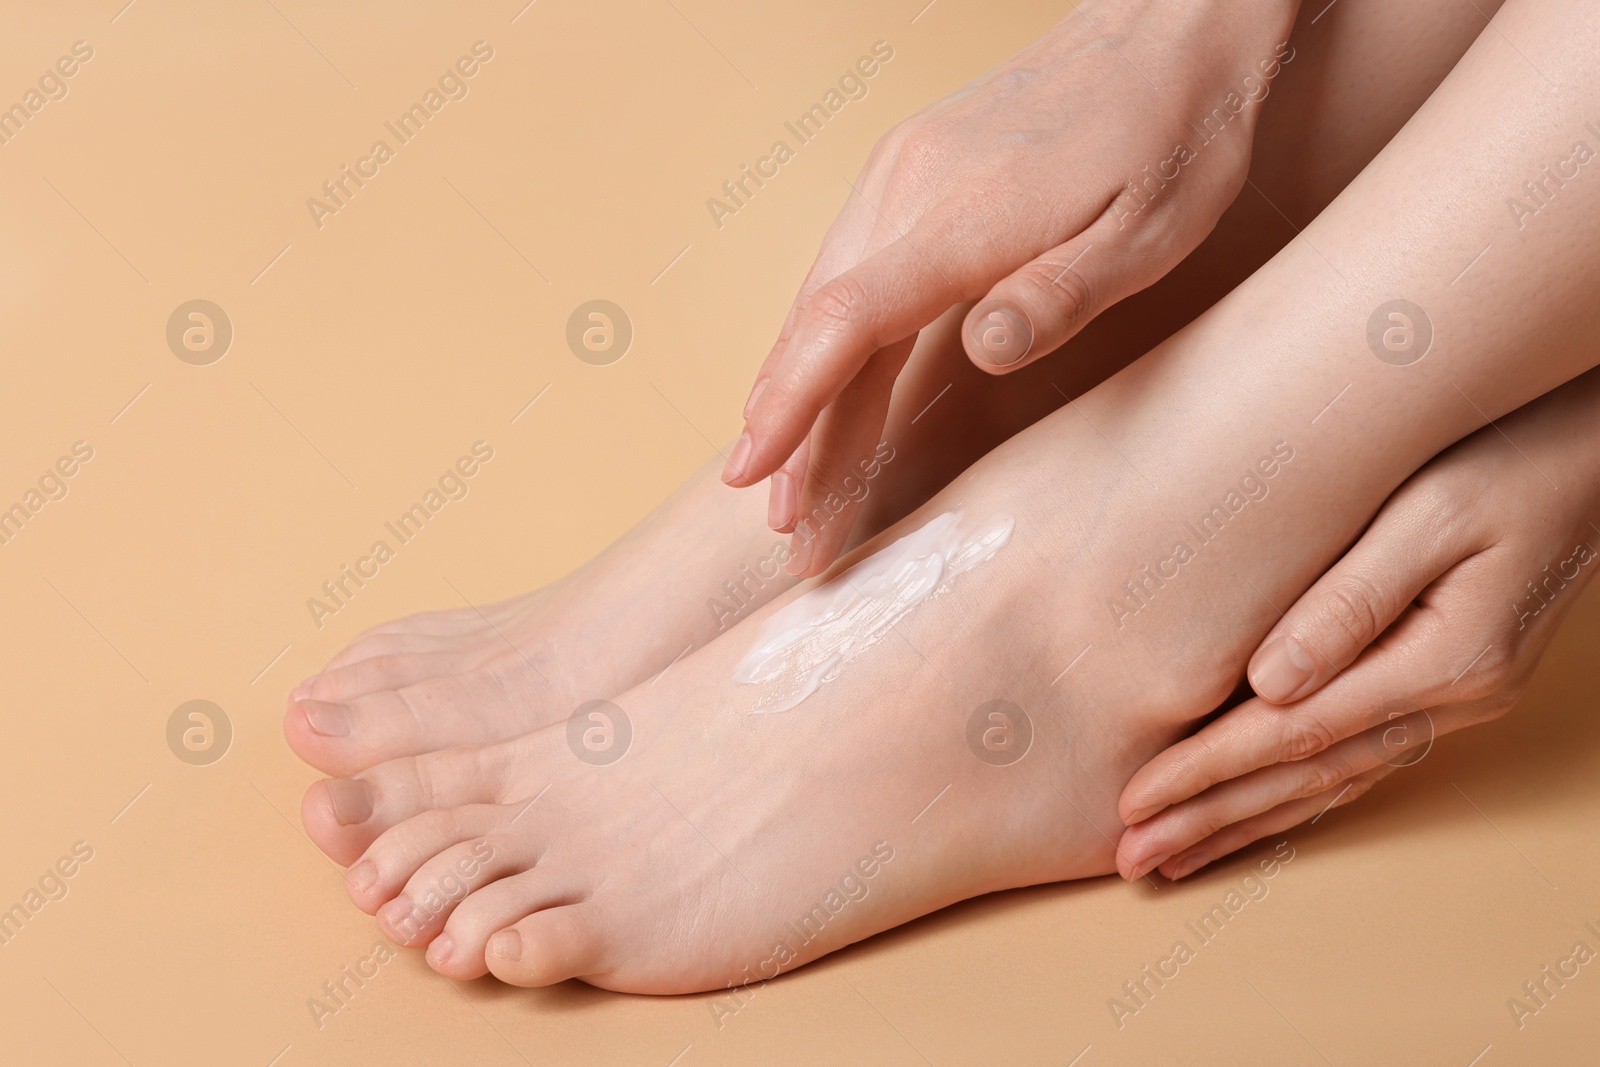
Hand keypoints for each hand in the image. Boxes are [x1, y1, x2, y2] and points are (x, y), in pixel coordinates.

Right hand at [726, 0, 1300, 575]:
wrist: (1164, 30)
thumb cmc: (1170, 139)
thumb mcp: (1149, 231)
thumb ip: (1061, 294)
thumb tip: (982, 350)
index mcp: (964, 214)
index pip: (846, 322)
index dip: (793, 407)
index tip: (754, 475)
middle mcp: (907, 188)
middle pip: (819, 327)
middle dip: (792, 434)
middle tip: (783, 525)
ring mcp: (899, 175)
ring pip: (823, 302)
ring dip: (798, 396)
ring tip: (785, 481)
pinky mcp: (907, 173)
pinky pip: (844, 272)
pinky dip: (821, 345)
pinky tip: (816, 388)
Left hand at [1114, 368, 1599, 880]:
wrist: (1590, 455)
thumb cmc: (1508, 459)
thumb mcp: (1427, 515)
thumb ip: (1347, 601)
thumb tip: (1267, 686)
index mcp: (1444, 661)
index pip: (1293, 733)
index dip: (1207, 771)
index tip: (1136, 801)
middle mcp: (1454, 699)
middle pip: (1307, 776)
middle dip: (1212, 819)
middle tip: (1132, 858)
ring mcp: (1457, 701)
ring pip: (1332, 781)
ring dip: (1249, 822)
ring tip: (1173, 856)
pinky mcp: (1449, 686)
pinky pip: (1358, 758)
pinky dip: (1299, 795)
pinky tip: (1257, 816)